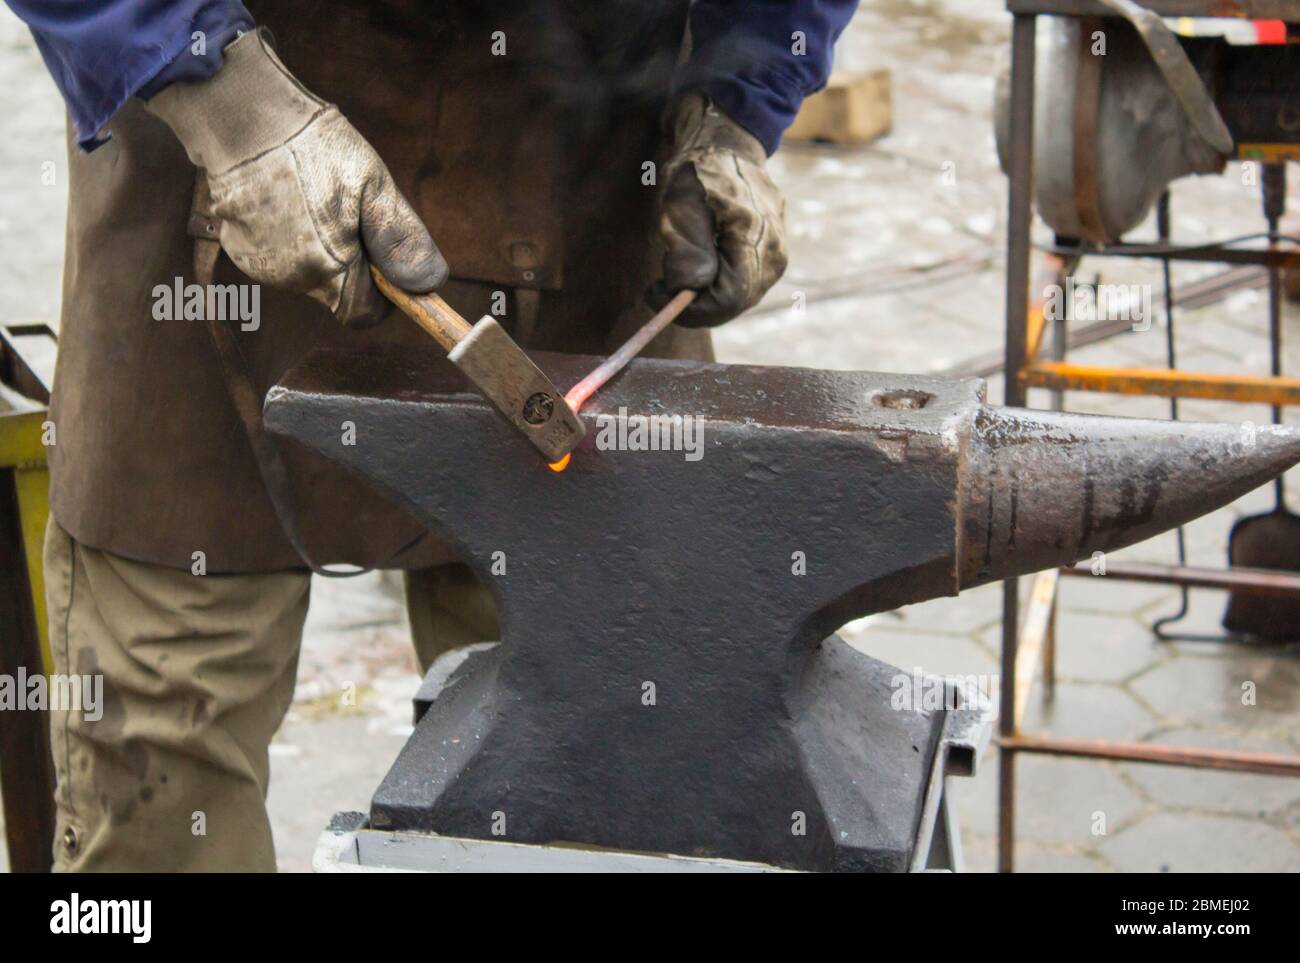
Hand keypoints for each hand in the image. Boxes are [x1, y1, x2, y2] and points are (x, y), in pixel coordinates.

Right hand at [147, 29, 445, 323]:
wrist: (240, 114)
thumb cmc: (314, 146)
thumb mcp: (374, 186)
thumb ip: (402, 241)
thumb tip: (427, 286)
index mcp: (329, 268)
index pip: (364, 314)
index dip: (383, 295)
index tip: (387, 263)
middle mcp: (292, 277)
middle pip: (337, 290)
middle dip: (352, 262)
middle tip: (348, 211)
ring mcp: (261, 264)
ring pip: (308, 272)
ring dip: (320, 248)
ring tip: (313, 196)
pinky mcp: (239, 247)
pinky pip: (277, 255)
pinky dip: (288, 236)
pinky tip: (285, 197)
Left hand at [649, 93, 787, 327]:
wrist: (727, 146)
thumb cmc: (699, 170)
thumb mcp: (681, 203)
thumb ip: (688, 249)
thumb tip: (689, 290)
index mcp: (755, 235)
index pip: (728, 299)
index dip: (690, 308)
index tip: (657, 294)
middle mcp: (774, 251)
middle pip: (733, 304)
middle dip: (693, 302)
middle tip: (659, 285)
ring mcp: (776, 256)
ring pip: (737, 298)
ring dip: (702, 293)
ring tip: (675, 266)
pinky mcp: (770, 257)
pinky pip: (741, 286)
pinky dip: (713, 284)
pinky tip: (696, 261)